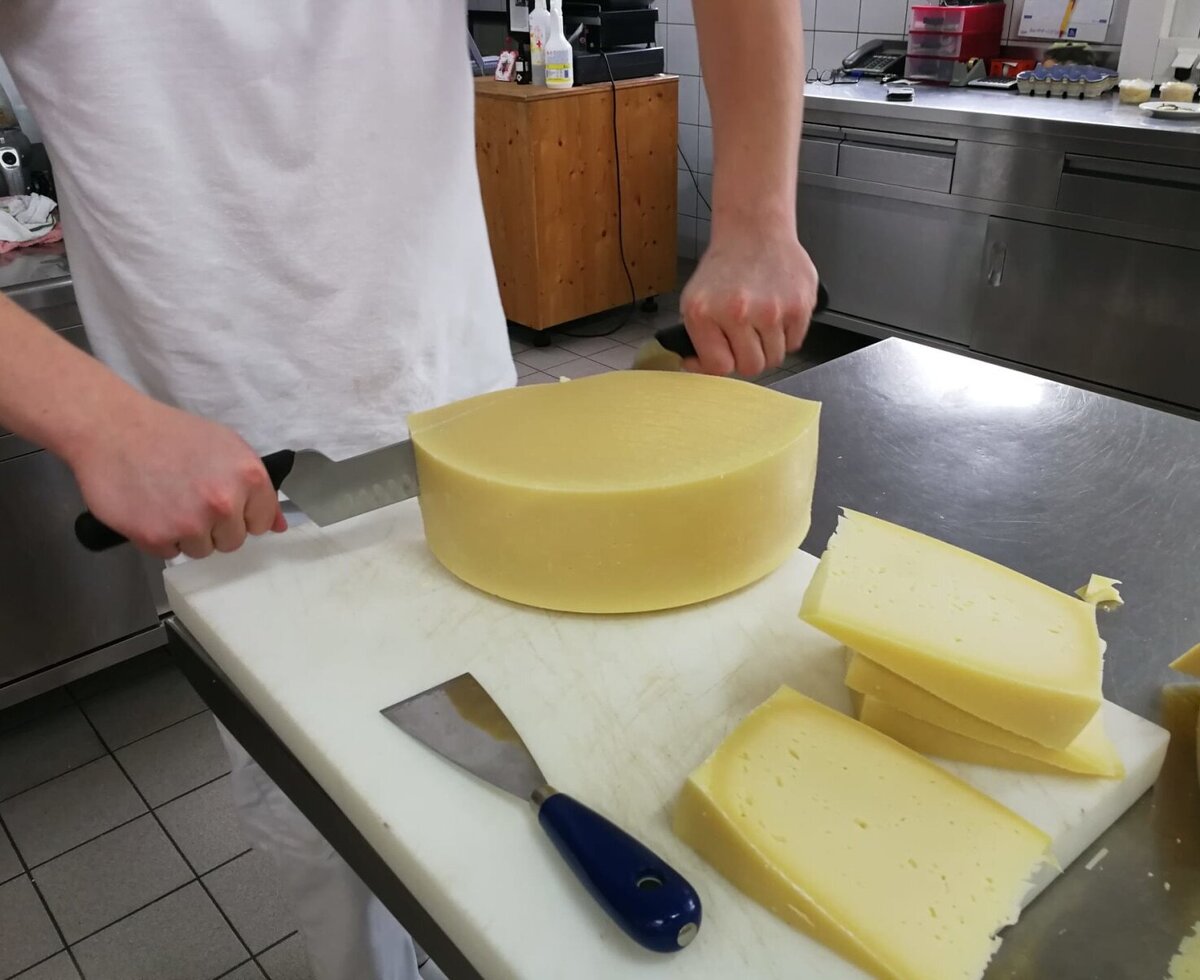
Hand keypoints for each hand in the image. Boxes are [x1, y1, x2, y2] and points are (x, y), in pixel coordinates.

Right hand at [69, 395, 285, 559]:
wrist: (113, 428)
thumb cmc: (171, 434)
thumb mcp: (226, 447)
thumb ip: (256, 489)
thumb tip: (279, 526)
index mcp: (249, 477)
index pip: (263, 522)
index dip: (243, 514)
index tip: (225, 502)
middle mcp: (224, 503)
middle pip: (233, 541)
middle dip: (215, 526)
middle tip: (190, 498)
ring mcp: (190, 523)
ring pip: (202, 550)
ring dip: (187, 534)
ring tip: (169, 501)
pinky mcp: (156, 537)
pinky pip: (170, 553)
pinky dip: (160, 537)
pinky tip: (151, 510)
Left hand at [679, 228, 819, 376]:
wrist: (754, 231)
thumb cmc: (725, 267)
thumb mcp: (695, 301)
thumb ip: (698, 339)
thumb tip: (698, 367)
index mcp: (705, 313)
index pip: (719, 367)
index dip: (721, 364)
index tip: (722, 356)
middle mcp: (739, 312)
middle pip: (751, 367)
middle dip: (748, 357)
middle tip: (745, 338)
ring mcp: (772, 310)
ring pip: (775, 357)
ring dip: (768, 346)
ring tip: (761, 322)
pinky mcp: (800, 305)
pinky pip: (795, 343)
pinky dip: (786, 334)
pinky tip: (776, 312)